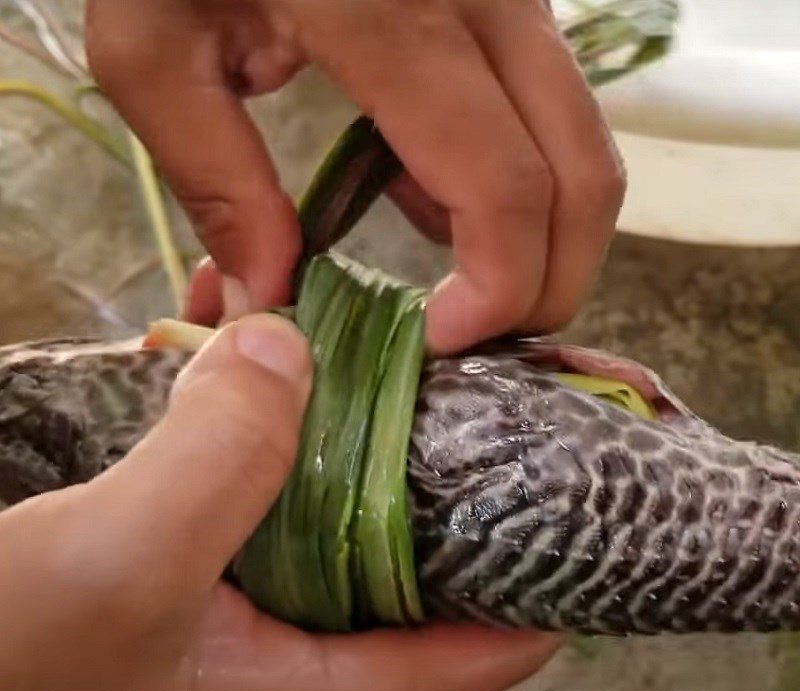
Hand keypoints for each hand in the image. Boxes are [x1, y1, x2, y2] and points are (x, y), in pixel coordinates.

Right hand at [0, 315, 558, 690]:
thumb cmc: (7, 679)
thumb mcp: (122, 566)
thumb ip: (224, 457)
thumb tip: (290, 349)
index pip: (493, 638)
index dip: (545, 554)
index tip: (578, 457)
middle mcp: (308, 653)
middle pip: (422, 551)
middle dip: (440, 453)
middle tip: (467, 360)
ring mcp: (253, 608)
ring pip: (337, 503)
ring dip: (339, 421)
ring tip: (351, 333)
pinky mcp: (200, 570)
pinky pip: (261, 487)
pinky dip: (262, 425)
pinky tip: (246, 359)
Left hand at [85, 0, 624, 353]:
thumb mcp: (154, 45)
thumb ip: (214, 177)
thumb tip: (269, 293)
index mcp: (396, 12)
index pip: (504, 186)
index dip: (494, 291)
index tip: (436, 342)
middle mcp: (489, 0)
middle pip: (582, 179)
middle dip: (546, 286)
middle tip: (473, 337)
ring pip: (582, 149)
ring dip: (537, 239)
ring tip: (450, 278)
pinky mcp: (509, 3)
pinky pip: (546, 116)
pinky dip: (512, 183)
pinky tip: (431, 198)